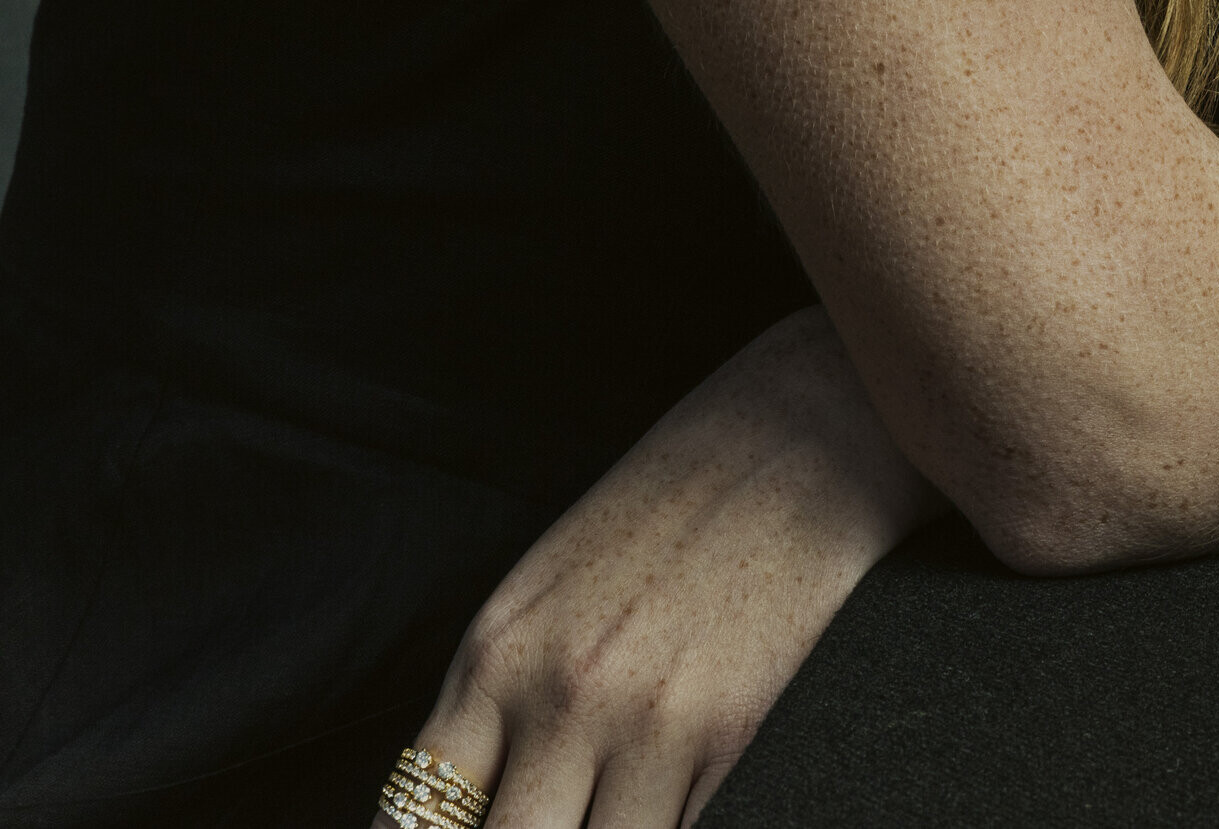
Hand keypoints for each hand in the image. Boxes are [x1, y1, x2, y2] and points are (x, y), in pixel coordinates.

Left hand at [374, 309, 947, 827]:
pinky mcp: (722, 734)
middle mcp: (555, 693)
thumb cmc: (672, 505)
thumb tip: (479, 809)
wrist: (798, 431)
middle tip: (550, 818)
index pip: (417, 817)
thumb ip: (505, 700)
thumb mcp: (554, 589)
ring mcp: (640, 720)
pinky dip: (659, 825)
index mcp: (496, 650)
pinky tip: (666, 797)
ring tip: (611, 807)